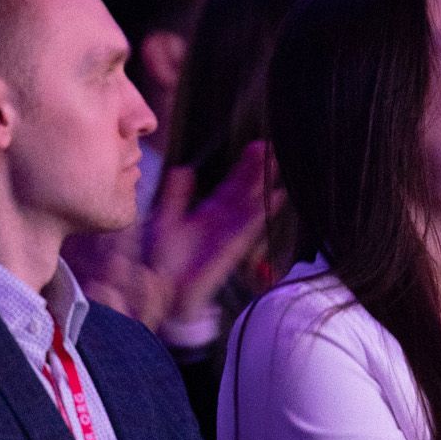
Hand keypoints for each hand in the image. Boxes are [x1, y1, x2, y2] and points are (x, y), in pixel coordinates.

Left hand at [76, 143, 272, 332]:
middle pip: (246, 192)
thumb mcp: (166, 220)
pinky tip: (277, 196)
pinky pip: (249, 227)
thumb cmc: (164, 262)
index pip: (232, 186)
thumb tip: (183, 169)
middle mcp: (224, 223)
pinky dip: (263, 212)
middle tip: (273, 147)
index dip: (244, 168)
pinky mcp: (231, 249)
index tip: (257, 147)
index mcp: (209, 215)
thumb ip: (175, 196)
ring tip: (279, 163)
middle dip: (259, 170)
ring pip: (252, 205)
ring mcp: (230, 235)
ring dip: (265, 185)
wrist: (161, 293)